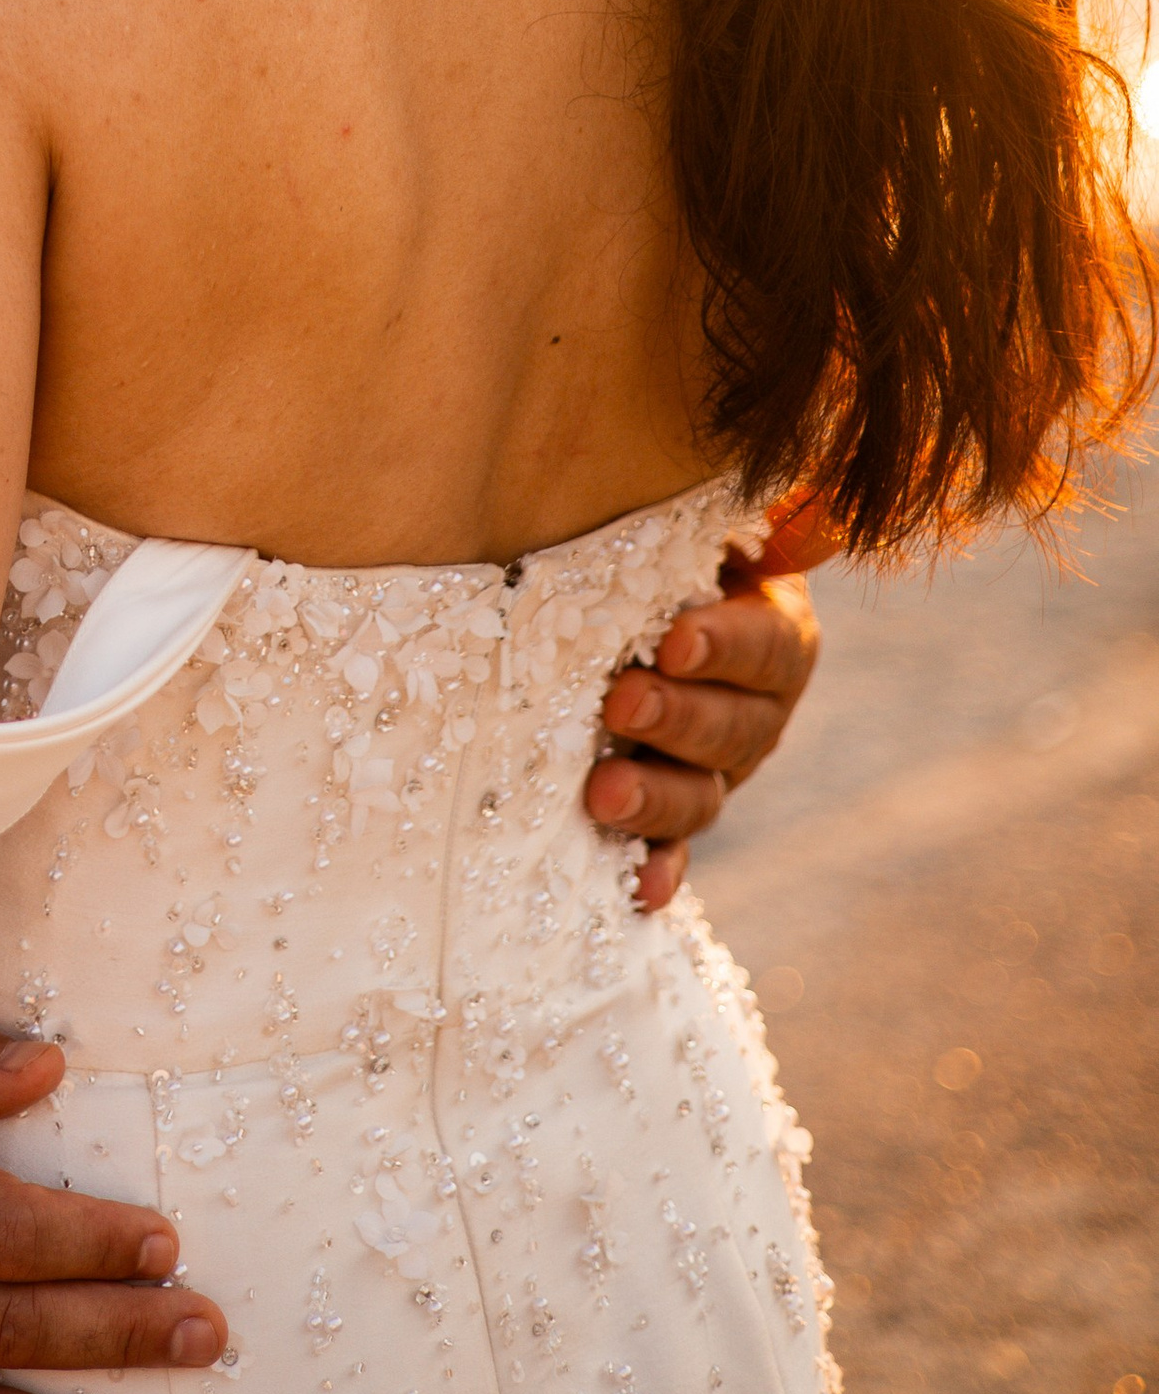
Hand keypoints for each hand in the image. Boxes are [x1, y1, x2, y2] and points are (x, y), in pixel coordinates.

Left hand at [588, 548, 822, 910]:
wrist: (619, 601)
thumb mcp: (690, 521)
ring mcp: (718, 770)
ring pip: (703, 795)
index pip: (768, 645)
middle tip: (621, 703)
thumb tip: (791, 503)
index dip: (726, 646)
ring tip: (603, 794)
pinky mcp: (674, 813)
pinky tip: (639, 891)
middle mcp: (758, 710)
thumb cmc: (651, 544)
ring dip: (658, 799)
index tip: (672, 640)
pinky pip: (672, 851)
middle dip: (679, 720)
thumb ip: (721, 518)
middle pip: (736, 728)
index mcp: (774, 633)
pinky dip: (657, 871)